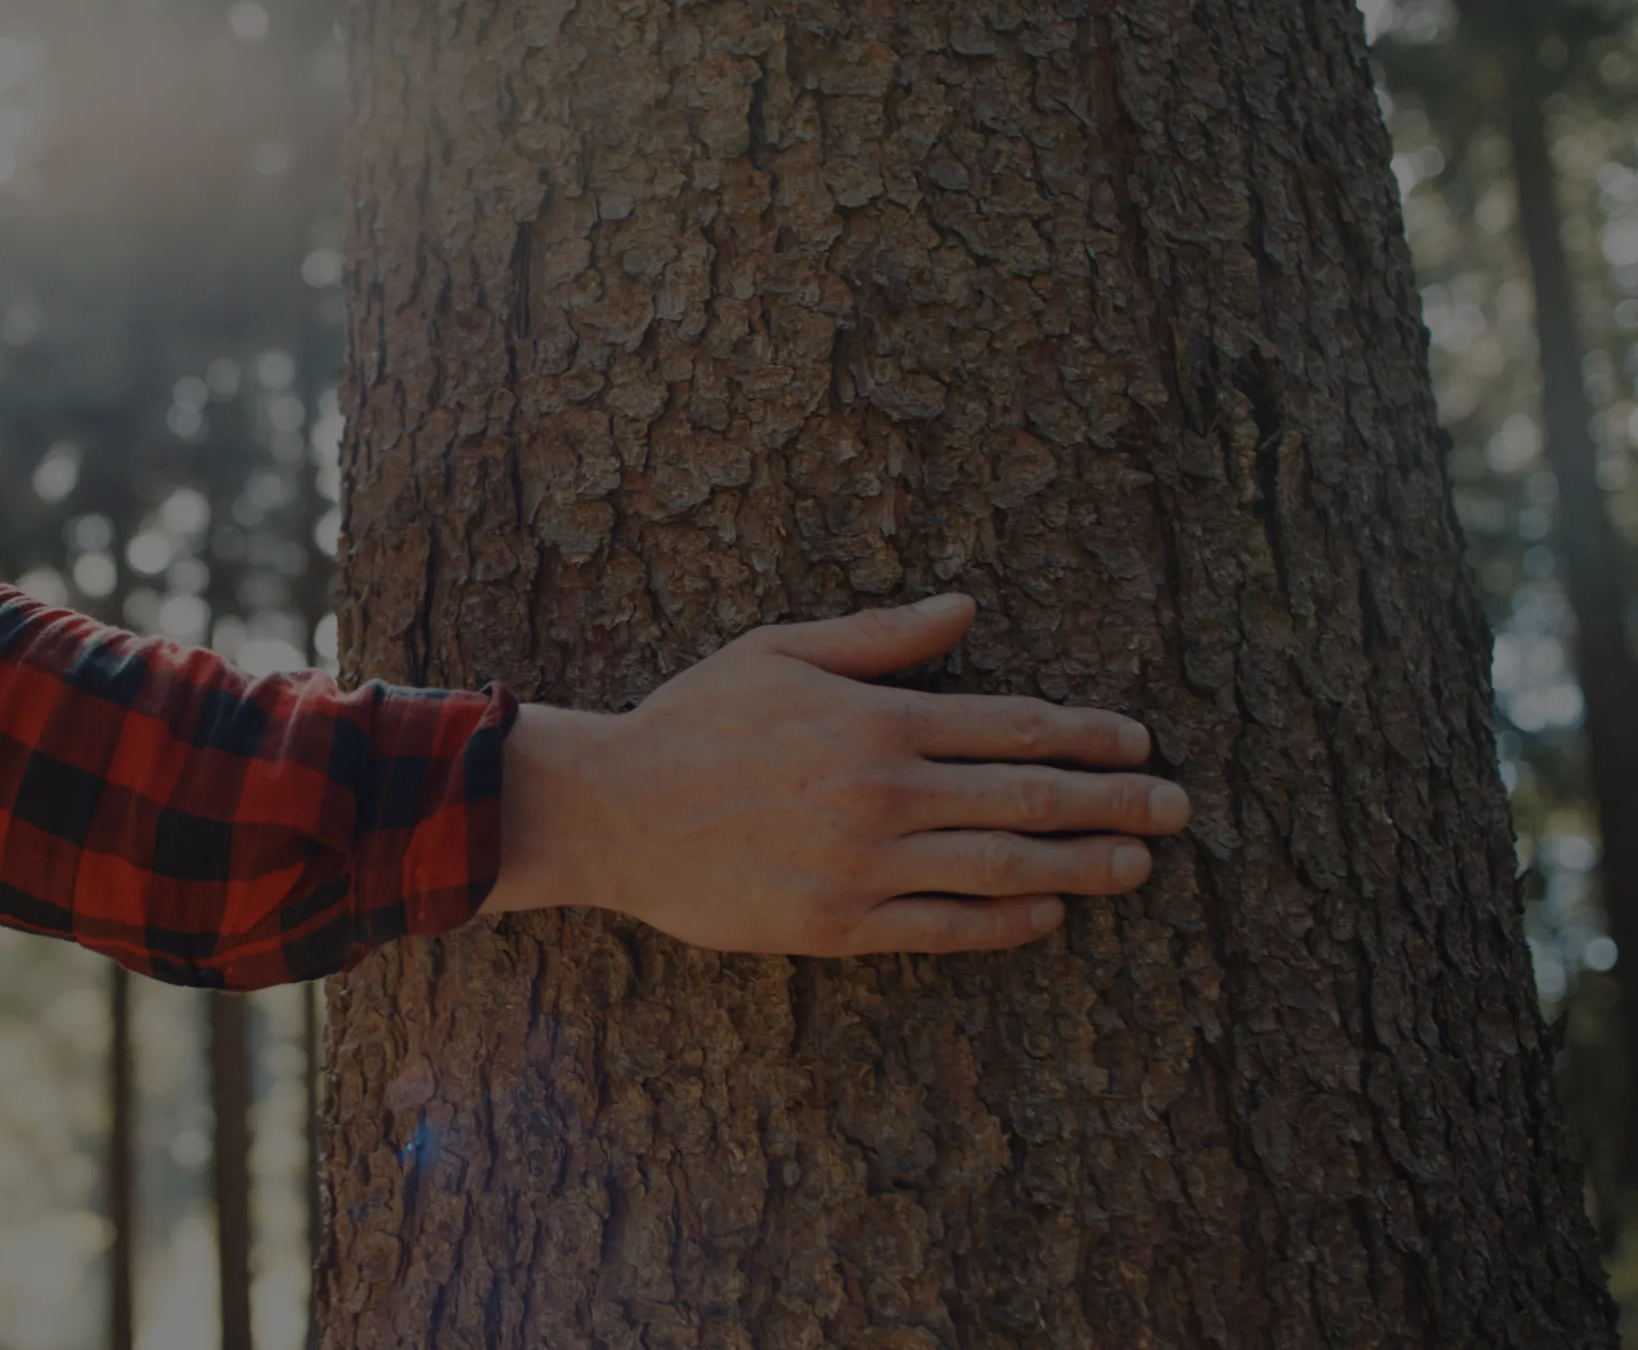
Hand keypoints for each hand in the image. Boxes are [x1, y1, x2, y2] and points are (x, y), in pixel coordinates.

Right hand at [481, 593, 1191, 954]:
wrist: (614, 811)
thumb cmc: (693, 721)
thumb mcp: (779, 649)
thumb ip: (879, 637)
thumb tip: (966, 608)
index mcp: (878, 722)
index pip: (1013, 727)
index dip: (1086, 735)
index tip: (1137, 741)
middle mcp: (884, 796)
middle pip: (1029, 800)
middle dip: (1115, 803)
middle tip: (1178, 809)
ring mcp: (864, 867)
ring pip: (1001, 869)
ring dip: (1081, 868)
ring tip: (1137, 867)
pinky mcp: (836, 925)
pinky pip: (944, 928)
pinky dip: (1005, 923)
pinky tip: (1048, 915)